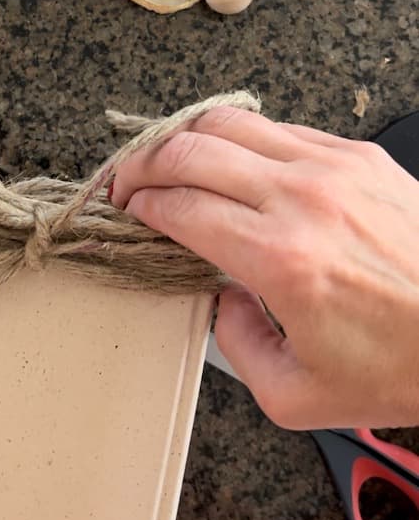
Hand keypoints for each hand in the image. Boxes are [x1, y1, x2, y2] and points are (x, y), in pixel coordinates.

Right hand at [111, 106, 418, 428]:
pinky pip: (278, 127)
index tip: (128, 210)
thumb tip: (218, 300)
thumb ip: (235, 348)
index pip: (181, 207)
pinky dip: (237, 137)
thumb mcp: (298, 396)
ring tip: (167, 157)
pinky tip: (230, 157)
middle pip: (190, 151)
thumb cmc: (403, 361)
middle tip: (129, 181)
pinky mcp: (357, 154)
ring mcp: (331, 167)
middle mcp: (302, 199)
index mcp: (281, 259)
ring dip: (183, 137)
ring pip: (229, 123)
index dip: (140, 204)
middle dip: (143, 163)